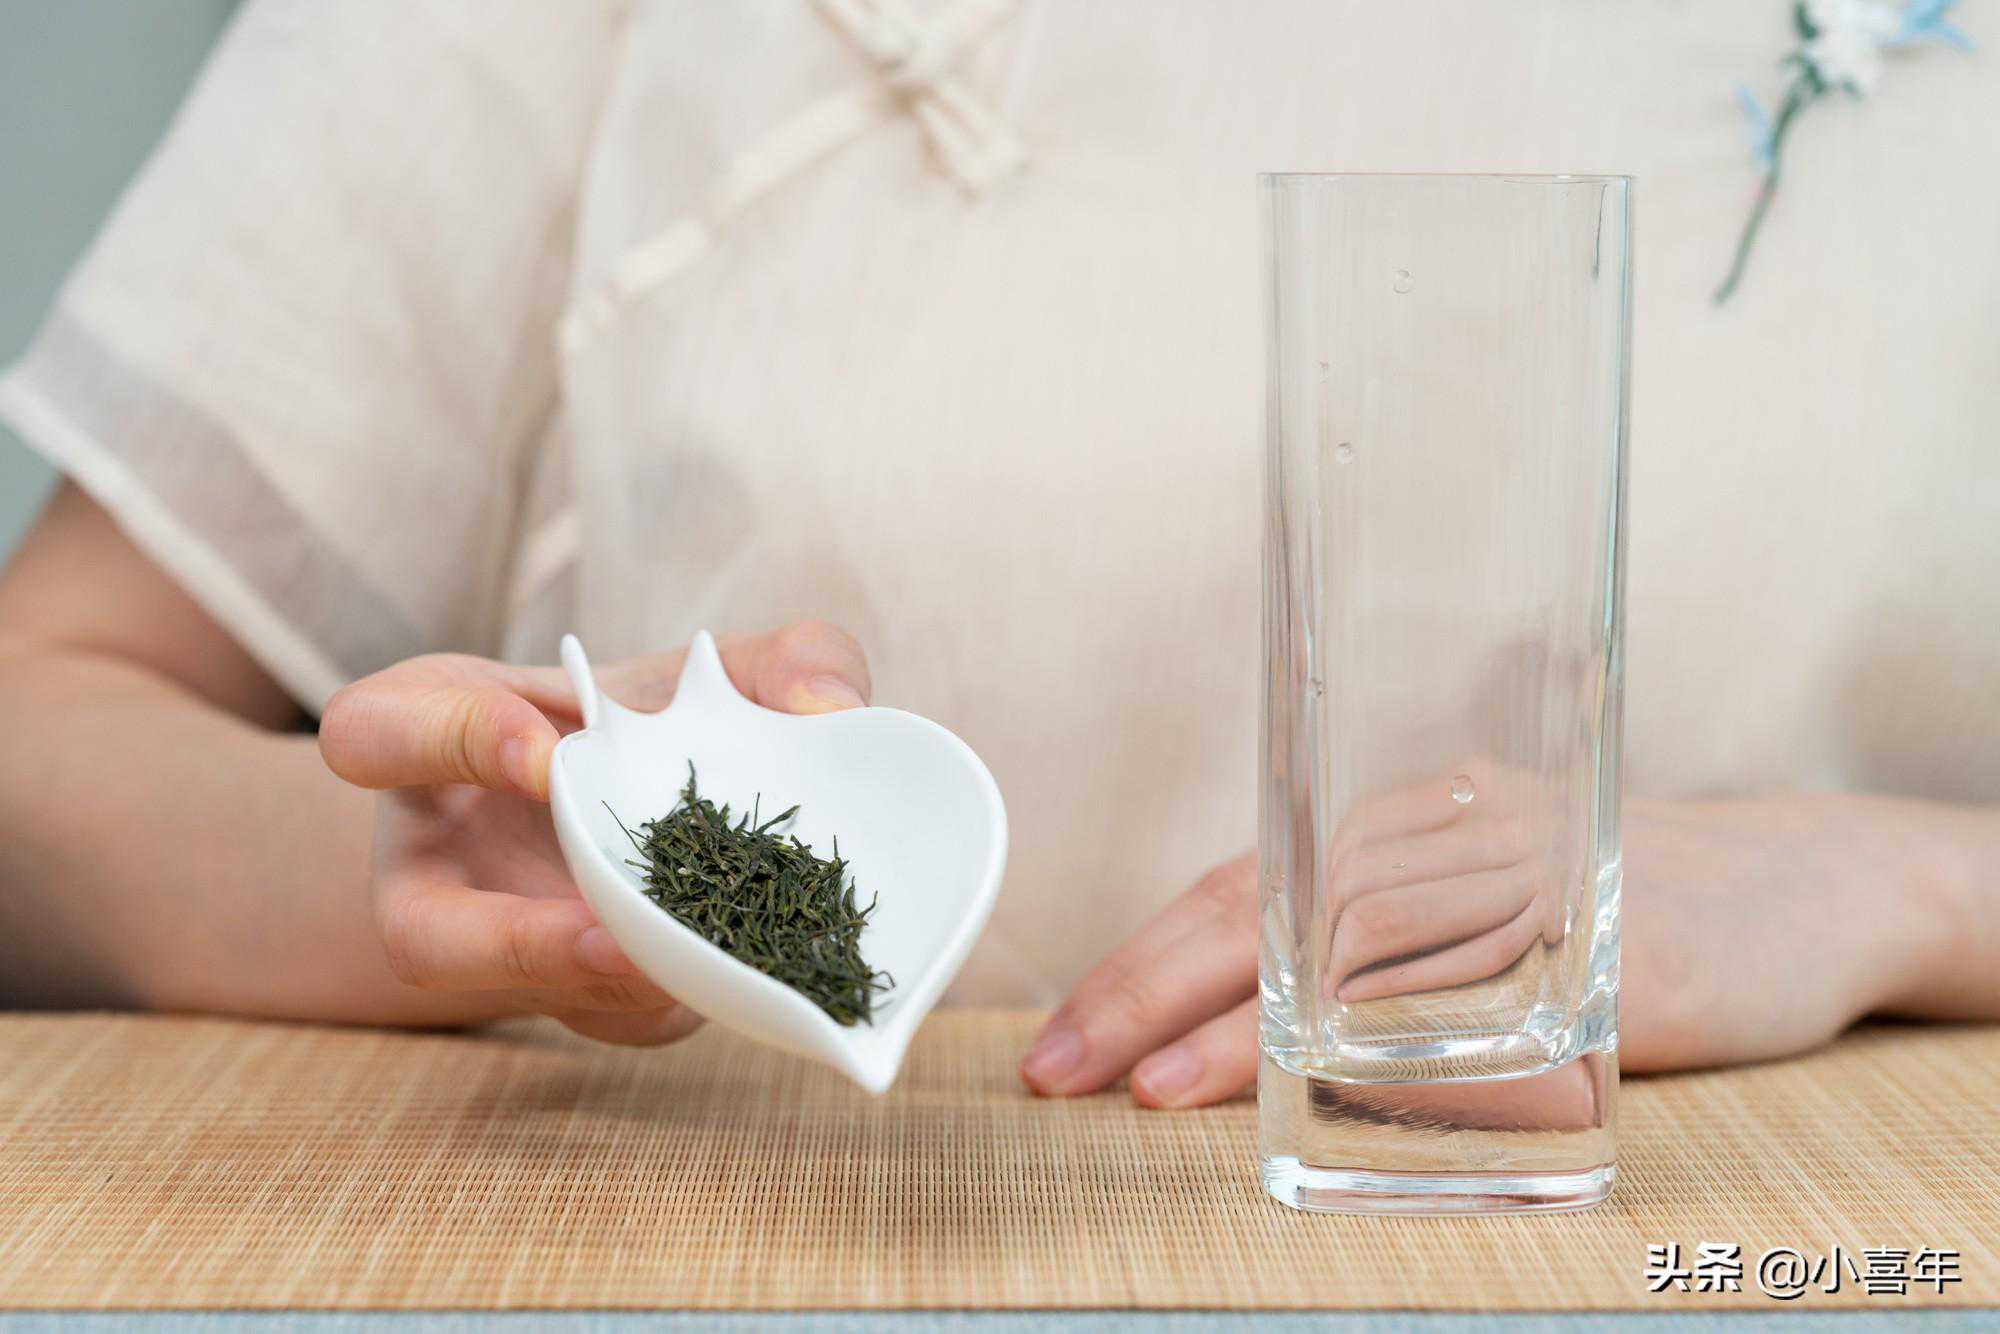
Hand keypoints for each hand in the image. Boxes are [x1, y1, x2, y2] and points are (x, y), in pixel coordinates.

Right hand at [319, 621, 870, 1045]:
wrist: (664, 807)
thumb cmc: (666, 718)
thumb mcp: (720, 673)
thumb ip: (785, 662)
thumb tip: (831, 712)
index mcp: (441, 734)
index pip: (379, 731)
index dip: (450, 742)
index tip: (549, 747)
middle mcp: (437, 858)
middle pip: (412, 928)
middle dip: (510, 943)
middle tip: (609, 933)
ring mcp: (492, 951)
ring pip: (519, 1028)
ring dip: (590, 1004)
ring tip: (673, 984)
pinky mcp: (561, 1004)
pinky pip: (597, 1025)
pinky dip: (659, 1009)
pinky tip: (732, 985)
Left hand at [1023, 790, 1963, 1105]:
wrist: (1820, 888)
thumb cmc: (1626, 892)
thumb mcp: (1492, 884)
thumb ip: (1384, 930)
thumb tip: (1237, 1010)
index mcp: (1411, 821)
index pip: (1246, 882)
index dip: (1144, 956)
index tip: (1063, 1033)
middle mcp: (1456, 842)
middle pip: (1271, 909)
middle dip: (1148, 989)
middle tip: (1058, 1067)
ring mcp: (1535, 900)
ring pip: (1356, 956)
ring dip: (1240, 1024)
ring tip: (1145, 1087)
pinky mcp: (1616, 963)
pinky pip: (1487, 1012)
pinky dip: (1391, 1053)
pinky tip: (1319, 1087)